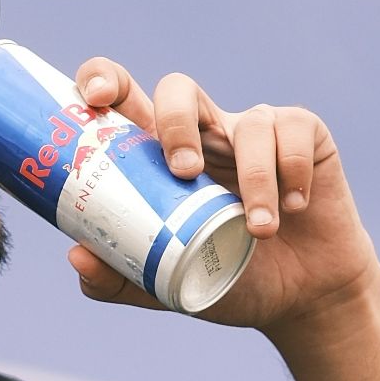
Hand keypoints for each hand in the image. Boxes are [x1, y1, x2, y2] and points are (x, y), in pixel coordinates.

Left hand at [63, 58, 379, 337]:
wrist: (300, 300)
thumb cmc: (226, 279)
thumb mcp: (165, 284)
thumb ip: (118, 278)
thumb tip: (76, 256)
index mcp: (159, 155)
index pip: (123, 96)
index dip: (102, 80)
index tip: (93, 99)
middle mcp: (203, 131)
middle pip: (178, 89)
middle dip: (176, 121)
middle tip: (183, 171)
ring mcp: (251, 129)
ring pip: (247, 123)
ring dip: (255, 178)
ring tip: (260, 231)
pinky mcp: (303, 134)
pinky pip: (294, 133)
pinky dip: (292, 174)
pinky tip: (294, 208)